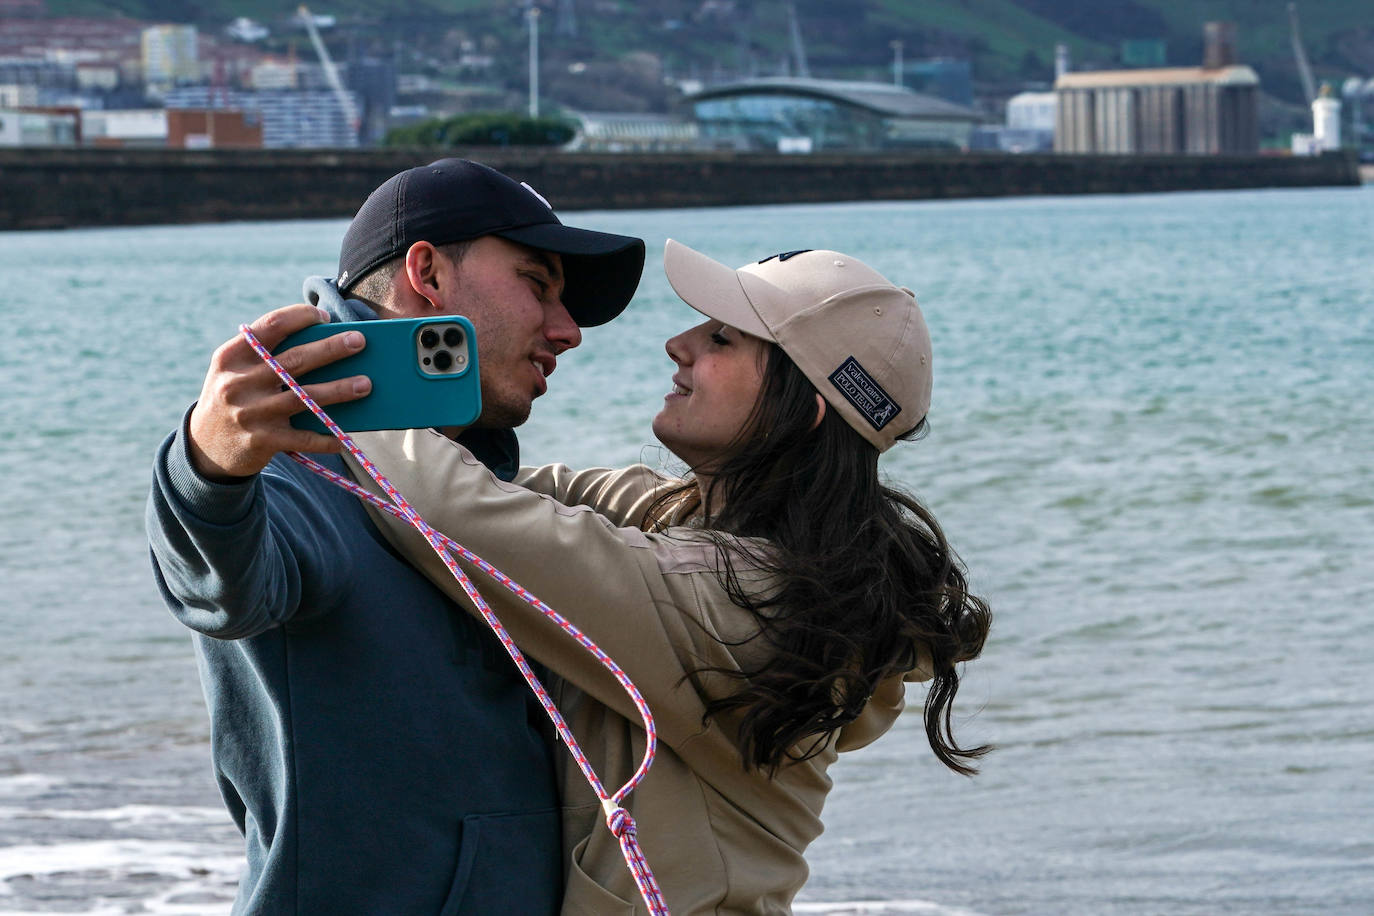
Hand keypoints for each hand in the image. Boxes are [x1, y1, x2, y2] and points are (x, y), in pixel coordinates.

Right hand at [187, 304, 371, 480]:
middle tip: (359, 341)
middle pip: (295, 361)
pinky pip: (304, 438)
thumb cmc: (235, 396)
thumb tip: (325, 342)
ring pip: (305, 398)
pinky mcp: (263, 441)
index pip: (271, 326)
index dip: (301, 318)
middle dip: (331, 349)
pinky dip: (327, 437)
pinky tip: (346, 436)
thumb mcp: (236, 370)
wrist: (204, 445)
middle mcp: (239, 382)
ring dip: (339, 390)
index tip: (326, 316)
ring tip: (366, 384)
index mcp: (232, 356)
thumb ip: (266, 354)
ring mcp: (251, 413)